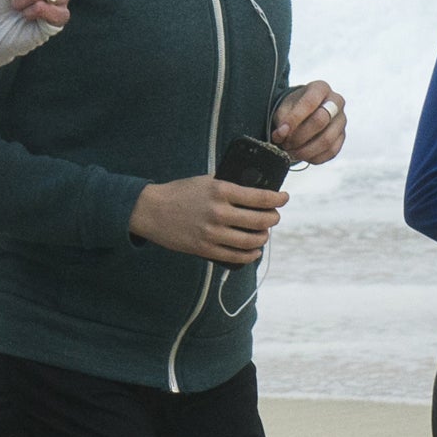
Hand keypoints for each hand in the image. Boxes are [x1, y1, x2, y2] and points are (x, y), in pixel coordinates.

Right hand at [127, 174, 288, 264]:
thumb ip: (228, 185)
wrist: (151, 210)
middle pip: (260, 220)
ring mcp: (213, 233)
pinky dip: (250, 254)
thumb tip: (253, 190)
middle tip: (274, 216)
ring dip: (263, 237)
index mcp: (221, 190)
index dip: (278, 199)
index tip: (284, 198)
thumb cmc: (179, 192)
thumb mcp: (206, 181)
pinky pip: (236, 256)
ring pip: (251, 240)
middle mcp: (219, 212)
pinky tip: (254, 250)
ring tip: (265, 233)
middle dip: (273, 218)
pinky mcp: (205, 249)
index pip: (260, 197)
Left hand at [270, 80, 345, 164]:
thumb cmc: (293, 108)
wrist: (304, 114)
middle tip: (285, 143)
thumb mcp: (284, 108)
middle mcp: (336, 102)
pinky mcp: (342, 137)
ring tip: (291, 152)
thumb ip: (282, 120)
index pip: (310, 102)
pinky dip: (314, 157)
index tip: (281, 131)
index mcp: (321, 88)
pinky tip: (301, 155)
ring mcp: (342, 120)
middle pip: (321, 121)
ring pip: (327, 140)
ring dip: (306, 150)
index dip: (294, 119)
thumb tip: (281, 135)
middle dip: (300, 136)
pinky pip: (331, 152)